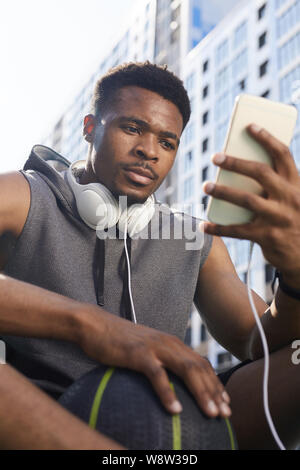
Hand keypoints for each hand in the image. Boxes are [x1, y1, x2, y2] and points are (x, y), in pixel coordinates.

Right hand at [78, 305, 230, 417]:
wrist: (95, 324)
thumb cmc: (119, 341)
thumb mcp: (146, 350)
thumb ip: (161, 361)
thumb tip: (172, 382)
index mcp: (172, 343)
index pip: (201, 364)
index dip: (215, 383)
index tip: (226, 403)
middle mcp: (168, 343)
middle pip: (199, 368)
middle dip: (215, 392)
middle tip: (226, 414)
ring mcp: (154, 347)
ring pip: (186, 370)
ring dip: (201, 393)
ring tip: (211, 413)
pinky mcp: (138, 354)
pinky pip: (157, 375)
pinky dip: (168, 393)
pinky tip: (176, 409)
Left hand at [202, 124, 299, 285]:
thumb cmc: (292, 221)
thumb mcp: (292, 199)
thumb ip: (274, 186)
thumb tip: (239, 171)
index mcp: (296, 184)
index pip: (283, 155)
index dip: (266, 138)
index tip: (249, 126)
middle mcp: (289, 198)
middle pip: (260, 172)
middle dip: (236, 162)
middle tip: (215, 157)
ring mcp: (278, 217)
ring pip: (246, 200)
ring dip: (223, 191)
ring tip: (206, 186)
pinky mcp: (267, 236)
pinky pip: (237, 230)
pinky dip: (218, 228)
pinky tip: (204, 226)